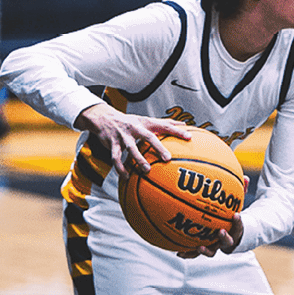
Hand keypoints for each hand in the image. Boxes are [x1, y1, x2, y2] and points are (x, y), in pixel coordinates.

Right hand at [75, 103, 191, 175]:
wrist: (104, 118)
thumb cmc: (130, 121)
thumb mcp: (146, 120)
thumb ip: (164, 122)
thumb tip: (185, 124)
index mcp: (145, 123)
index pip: (164, 125)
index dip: (177, 131)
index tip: (189, 138)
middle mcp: (135, 128)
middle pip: (148, 136)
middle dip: (158, 147)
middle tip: (167, 158)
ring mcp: (123, 136)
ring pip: (131, 148)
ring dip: (138, 159)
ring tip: (146, 170)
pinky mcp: (112, 143)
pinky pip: (115, 157)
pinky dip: (120, 168)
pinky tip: (126, 177)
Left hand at [176, 178, 247, 257]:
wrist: (230, 235)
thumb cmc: (232, 217)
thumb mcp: (237, 205)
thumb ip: (241, 192)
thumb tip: (245, 177)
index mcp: (235, 231)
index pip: (239, 227)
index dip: (238, 222)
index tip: (236, 215)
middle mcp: (226, 241)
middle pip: (227, 242)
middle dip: (225, 237)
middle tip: (220, 231)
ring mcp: (216, 247)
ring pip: (212, 251)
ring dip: (206, 250)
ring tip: (198, 246)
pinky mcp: (205, 249)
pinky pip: (196, 253)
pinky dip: (188, 253)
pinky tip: (178, 252)